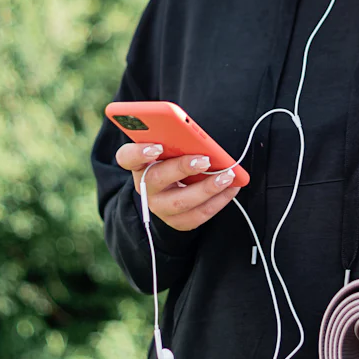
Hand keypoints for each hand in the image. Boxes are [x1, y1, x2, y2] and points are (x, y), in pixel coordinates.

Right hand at [116, 143, 241, 231]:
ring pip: (180, 201)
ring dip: (207, 188)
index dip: (139, 152)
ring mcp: (159, 207)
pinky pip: (198, 215)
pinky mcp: (177, 222)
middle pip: (157, 179)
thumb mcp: (172, 149)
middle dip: (182, 168)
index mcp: (139, 164)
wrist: (176, 191)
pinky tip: (232, 188)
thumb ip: (177, 140)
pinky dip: (218, 201)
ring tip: (227, 176)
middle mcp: (145, 188)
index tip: (156, 146)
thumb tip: (198, 137)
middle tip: (205, 159)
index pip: (127, 157)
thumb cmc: (175, 161)